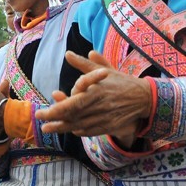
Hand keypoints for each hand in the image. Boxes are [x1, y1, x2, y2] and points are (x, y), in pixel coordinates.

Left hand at [36, 51, 150, 143]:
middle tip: (40, 119)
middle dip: (54, 119)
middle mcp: (99, 107)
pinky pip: (90, 131)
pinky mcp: (110, 126)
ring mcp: (105, 118)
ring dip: (62, 128)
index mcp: (97, 92)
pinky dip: (78, 130)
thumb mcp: (104, 70)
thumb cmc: (122, 82)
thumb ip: (84, 64)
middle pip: (73, 116)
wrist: (145, 98)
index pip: (73, 103)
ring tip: (47, 128)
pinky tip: (68, 128)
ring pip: (79, 125)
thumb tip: (68, 54)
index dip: (56, 108)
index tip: (42, 110)